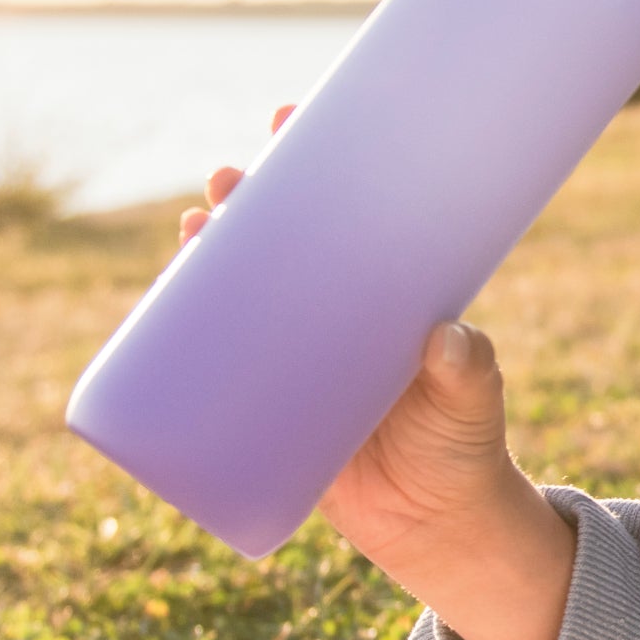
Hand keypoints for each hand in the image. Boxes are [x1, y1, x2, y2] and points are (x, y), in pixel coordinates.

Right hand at [176, 103, 574, 639]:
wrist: (437, 522)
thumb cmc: (464, 446)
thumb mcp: (473, 399)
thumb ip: (468, 370)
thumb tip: (447, 337)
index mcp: (386, 293)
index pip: (350, 211)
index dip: (319, 162)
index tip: (292, 117)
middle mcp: (338, 315)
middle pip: (286, 241)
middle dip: (254, 200)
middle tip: (233, 174)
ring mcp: (299, 357)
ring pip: (245, 290)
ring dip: (214, 252)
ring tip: (197, 219)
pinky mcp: (270, 406)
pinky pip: (218, 360)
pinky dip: (187, 328)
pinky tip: (165, 300)